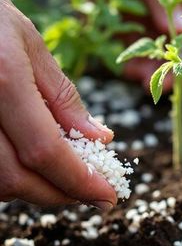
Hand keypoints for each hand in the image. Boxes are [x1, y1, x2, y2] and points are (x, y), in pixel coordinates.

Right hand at [0, 0, 115, 209]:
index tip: (108, 196)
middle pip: (18, 178)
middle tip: (92, 192)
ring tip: (71, 178)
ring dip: (40, 188)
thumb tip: (100, 139)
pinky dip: (17, 176)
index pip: (45, 151)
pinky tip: (38, 164)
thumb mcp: (34, 49)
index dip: (79, 182)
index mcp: (4, 83)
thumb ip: (64, 98)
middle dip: (62, 193)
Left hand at [72, 0, 181, 95]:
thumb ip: (167, 1)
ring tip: (149, 85)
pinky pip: (136, 51)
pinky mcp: (130, 28)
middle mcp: (175, 11)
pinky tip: (134, 73)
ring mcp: (152, 20)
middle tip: (169, 88)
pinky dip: (135, 65)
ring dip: (157, 71)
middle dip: (179, 70)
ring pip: (161, 53)